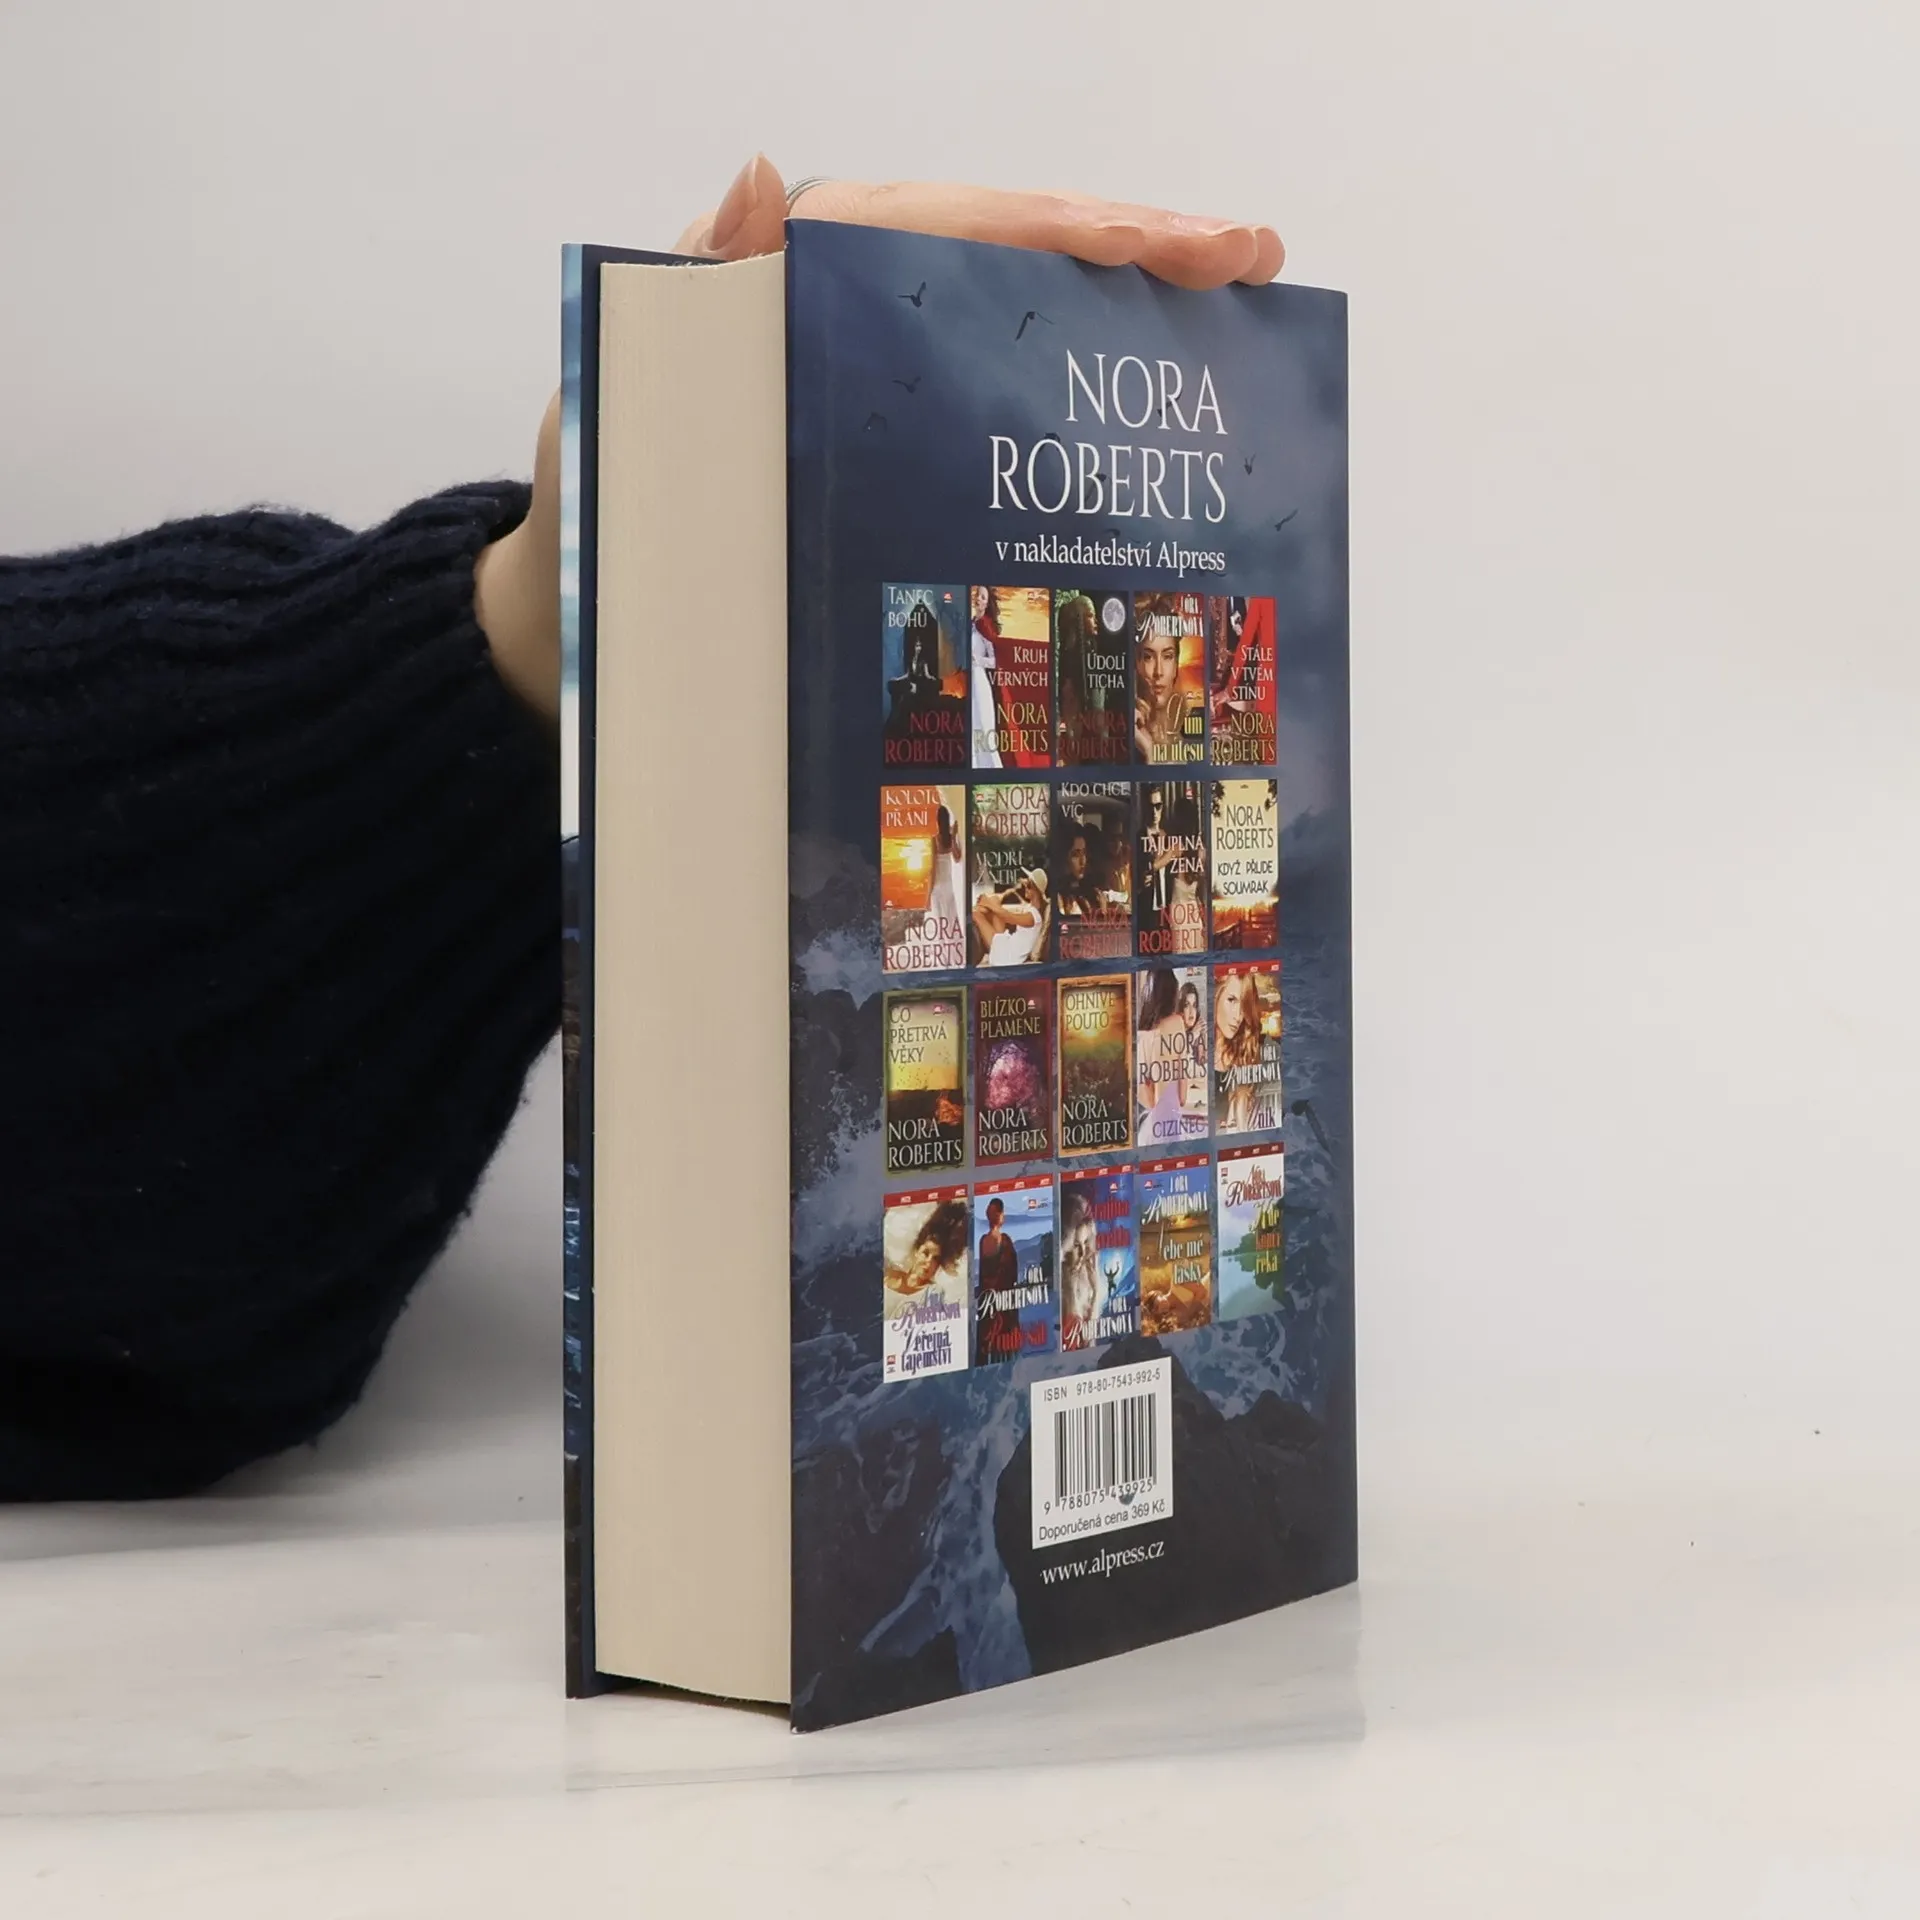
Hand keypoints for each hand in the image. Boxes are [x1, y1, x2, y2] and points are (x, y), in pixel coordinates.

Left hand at [476, 158, 1284, 723]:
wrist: (570, 626)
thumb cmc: (591, 510)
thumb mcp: (625, 394)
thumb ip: (690, 292)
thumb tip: (756, 177)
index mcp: (794, 275)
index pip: (953, 225)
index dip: (1070, 227)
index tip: (1178, 245)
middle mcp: (847, 311)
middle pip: (1010, 252)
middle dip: (1134, 247)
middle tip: (1250, 257)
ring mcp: (874, 379)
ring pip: (1017, 318)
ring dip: (1126, 307)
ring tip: (1234, 303)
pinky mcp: (884, 446)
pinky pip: (991, 400)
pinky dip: (1072, 395)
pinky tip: (1150, 413)